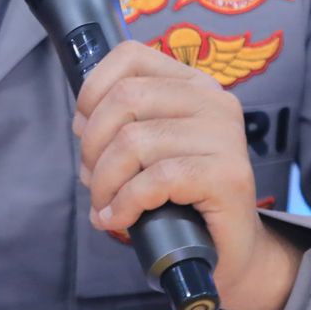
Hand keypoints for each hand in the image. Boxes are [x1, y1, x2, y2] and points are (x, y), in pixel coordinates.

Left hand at [74, 40, 302, 309]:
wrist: (229, 252)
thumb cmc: (181, 200)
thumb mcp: (151, 149)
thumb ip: (125, 122)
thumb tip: (81, 123)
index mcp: (194, 84)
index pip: (131, 56)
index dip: (92, 90)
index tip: (82, 128)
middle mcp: (214, 101)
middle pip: (125, 98)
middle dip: (93, 144)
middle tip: (92, 180)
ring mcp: (225, 137)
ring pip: (134, 141)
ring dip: (105, 181)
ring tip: (105, 205)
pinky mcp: (228, 176)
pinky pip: (156, 179)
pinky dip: (125, 203)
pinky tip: (119, 219)